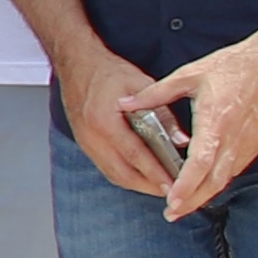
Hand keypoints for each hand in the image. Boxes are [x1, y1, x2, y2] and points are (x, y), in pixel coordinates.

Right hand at [52, 43, 182, 202]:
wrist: (77, 65)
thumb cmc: (107, 72)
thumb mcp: (140, 85)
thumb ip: (162, 113)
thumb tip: (180, 140)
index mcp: (104, 121)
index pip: (135, 155)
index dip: (155, 172)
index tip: (172, 184)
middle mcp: (92, 136)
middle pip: (122, 173)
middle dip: (148, 186)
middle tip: (170, 192)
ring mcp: (86, 142)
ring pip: (113, 174)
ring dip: (137, 184)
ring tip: (159, 187)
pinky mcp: (85, 144)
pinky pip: (106, 168)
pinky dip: (125, 176)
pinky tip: (140, 176)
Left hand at [137, 23, 257, 216]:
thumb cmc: (233, 65)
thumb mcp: (189, 74)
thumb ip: (155, 94)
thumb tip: (123, 104)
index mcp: (216, 121)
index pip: (200, 162)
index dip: (186, 185)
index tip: (172, 201)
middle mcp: (235, 137)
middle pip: (214, 180)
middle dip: (193, 201)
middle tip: (171, 214)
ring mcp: (250, 142)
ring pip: (227, 177)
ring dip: (206, 194)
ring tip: (184, 205)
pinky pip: (237, 167)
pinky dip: (220, 179)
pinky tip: (206, 185)